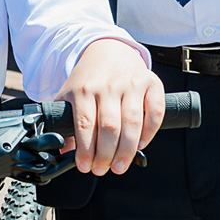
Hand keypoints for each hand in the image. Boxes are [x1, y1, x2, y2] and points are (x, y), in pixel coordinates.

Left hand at [66, 38, 165, 175]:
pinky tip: (140, 145)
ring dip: (126, 150)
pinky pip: (154, 112)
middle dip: (106, 155)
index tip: (84, 166)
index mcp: (84, 89)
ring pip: (132, 122)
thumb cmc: (89, 79)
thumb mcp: (70, 95)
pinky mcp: (151, 83)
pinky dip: (149, 132)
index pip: (84, 125)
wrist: (108, 49)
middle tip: (102, 169)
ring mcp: (131, 84)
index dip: (85, 150)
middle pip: (109, 127)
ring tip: (120, 165)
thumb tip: (64, 152)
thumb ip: (65, 122)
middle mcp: (108, 86)